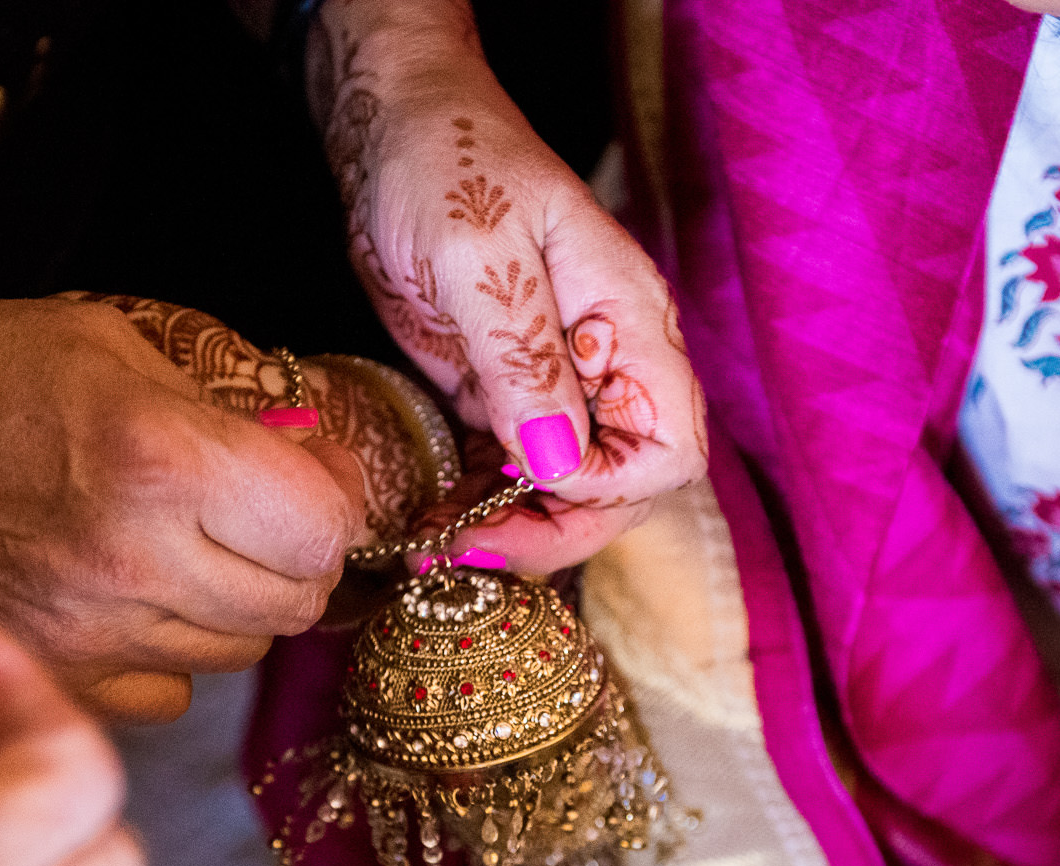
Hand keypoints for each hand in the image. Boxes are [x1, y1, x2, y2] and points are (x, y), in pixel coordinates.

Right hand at [0, 298, 365, 721]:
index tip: (311, 475)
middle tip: (259, 513)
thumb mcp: (111, 342)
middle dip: (295, 555)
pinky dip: (172, 653)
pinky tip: (131, 597)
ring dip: (237, 604)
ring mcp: (97, 635)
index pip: (323, 527)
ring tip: (184, 547)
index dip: (332, 500)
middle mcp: (138, 561)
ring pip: (239, 652)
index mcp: (163, 460)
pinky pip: (171, 693)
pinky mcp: (62, 678)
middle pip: (295, 603)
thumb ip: (225, 400)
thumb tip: (311, 447)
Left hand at [309, 0, 706, 571]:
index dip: (607, 489)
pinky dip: (478, 506)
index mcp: (630, 326)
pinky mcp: (503, 393)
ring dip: (509, 531)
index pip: (667, 450)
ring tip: (436, 544)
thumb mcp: (479, 253)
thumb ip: (521, 356)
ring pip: (564, 493)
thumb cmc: (447, 160)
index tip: (528, 480)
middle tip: (466, 547)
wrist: (392, 124)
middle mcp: (605, 365)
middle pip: (620, 489)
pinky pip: (511, 474)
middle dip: (552, 530)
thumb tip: (555, 461)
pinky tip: (431, 518)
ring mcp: (554, 383)